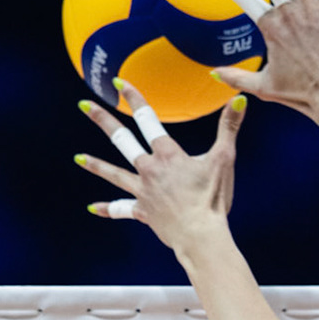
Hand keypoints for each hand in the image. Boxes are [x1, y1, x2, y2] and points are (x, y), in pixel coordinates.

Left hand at [77, 79, 244, 251]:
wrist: (200, 236)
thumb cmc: (213, 199)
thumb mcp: (224, 159)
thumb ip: (229, 127)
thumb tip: (240, 99)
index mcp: (167, 154)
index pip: (147, 119)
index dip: (134, 99)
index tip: (119, 83)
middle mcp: (149, 169)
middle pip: (122, 140)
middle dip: (103, 121)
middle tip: (84, 106)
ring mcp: (143, 191)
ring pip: (114, 174)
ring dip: (95, 165)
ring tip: (78, 158)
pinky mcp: (143, 212)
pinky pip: (122, 209)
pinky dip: (108, 209)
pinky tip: (92, 208)